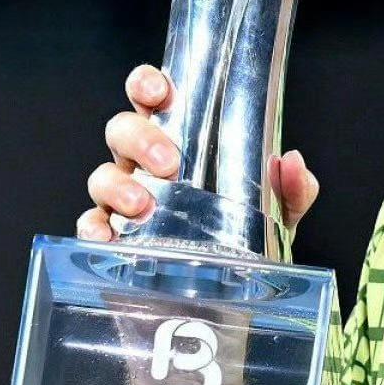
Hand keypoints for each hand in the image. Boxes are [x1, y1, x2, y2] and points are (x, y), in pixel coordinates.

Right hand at [75, 64, 319, 243]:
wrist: (235, 299)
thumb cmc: (250, 241)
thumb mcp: (280, 211)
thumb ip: (293, 187)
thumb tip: (291, 160)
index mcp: (182, 144)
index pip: (154, 100)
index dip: (147, 85)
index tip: (159, 91)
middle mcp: (147, 167)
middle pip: (122, 131)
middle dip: (139, 138)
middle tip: (168, 163)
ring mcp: (125, 202)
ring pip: (102, 175)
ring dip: (117, 184)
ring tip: (142, 204)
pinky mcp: (114, 241)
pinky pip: (90, 226)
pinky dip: (92, 228)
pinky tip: (106, 236)